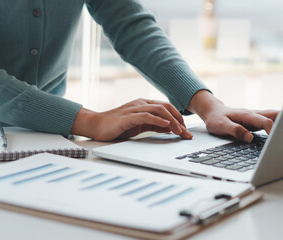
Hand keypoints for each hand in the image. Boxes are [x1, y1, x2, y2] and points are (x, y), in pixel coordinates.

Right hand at [71, 98, 192, 140]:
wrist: (96, 126)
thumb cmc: (117, 126)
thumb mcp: (140, 126)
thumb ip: (154, 125)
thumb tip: (170, 128)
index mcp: (144, 105)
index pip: (166, 107)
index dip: (178, 117)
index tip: (185, 130)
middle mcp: (141, 104)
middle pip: (165, 107)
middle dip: (178, 119)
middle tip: (186, 133)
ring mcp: (134, 109)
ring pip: (158, 110)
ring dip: (171, 121)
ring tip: (179, 131)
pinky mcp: (128, 116)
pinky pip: (146, 116)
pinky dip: (158, 120)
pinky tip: (166, 126)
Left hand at [187, 90, 278, 142]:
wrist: (213, 111)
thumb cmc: (216, 119)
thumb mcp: (221, 126)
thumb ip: (235, 131)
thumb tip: (249, 137)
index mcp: (247, 115)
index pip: (265, 122)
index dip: (273, 131)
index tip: (279, 140)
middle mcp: (255, 114)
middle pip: (276, 115)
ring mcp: (257, 116)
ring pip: (276, 116)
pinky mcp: (257, 120)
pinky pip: (273, 120)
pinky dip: (282, 123)